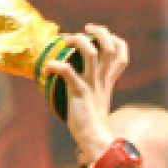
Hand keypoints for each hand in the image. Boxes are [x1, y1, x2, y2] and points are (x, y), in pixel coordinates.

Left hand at [46, 24, 129, 157]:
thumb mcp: (98, 99)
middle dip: (98, 32)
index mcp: (108, 79)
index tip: (98, 36)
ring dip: (77, 41)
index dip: (114, 39)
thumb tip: (78, 79)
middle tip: (84, 29)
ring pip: (91, 52)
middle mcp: (102, 78)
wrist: (93, 138)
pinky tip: (46, 68)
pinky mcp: (79, 92)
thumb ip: (94, 86)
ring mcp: (91, 84)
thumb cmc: (92, 122)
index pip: (121, 53)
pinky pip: (68, 72)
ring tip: (65, 40)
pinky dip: (55, 65)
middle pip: (109, 46)